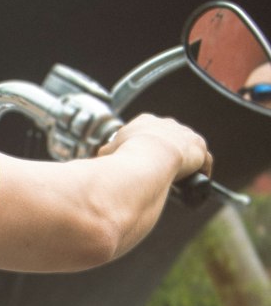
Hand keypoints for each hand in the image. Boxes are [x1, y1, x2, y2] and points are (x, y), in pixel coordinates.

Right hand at [97, 113, 212, 182]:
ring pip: (187, 148)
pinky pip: (202, 161)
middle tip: (162, 171)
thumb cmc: (127, 156)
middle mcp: (166, 124)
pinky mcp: (198, 147)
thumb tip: (101, 160)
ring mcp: (184, 134)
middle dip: (166, 154)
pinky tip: (195, 184)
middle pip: (169, 138)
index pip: (148, 133)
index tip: (146, 160)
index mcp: (144, 122)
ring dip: (185, 162)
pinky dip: (199, 172)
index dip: (147, 148)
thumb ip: (108, 154)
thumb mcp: (108, 153)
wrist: (148, 158)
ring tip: (180, 178)